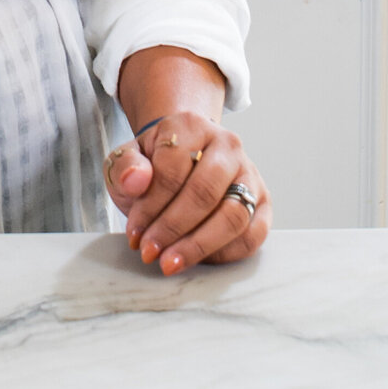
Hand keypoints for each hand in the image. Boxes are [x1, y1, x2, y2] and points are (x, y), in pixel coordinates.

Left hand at [103, 112, 270, 274]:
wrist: (183, 157)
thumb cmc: (154, 161)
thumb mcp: (128, 157)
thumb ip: (125, 165)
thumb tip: (136, 180)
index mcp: (189, 126)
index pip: (172, 170)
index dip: (150, 206)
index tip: (134, 233)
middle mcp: (227, 146)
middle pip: (204, 194)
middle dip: (173, 229)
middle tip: (151, 253)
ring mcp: (250, 174)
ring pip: (233, 217)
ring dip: (199, 246)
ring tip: (171, 262)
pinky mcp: (263, 203)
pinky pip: (252, 235)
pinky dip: (224, 253)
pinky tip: (197, 259)